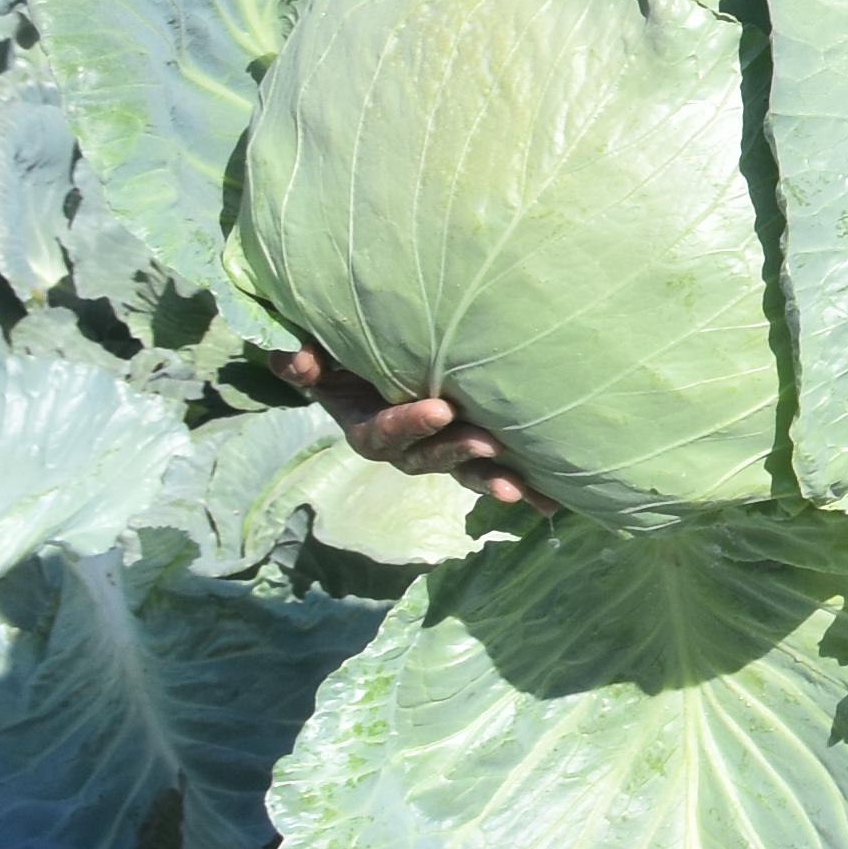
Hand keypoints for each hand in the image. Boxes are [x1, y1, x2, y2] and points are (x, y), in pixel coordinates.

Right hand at [296, 346, 539, 508]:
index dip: (408, 425)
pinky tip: (549, 499)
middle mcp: (402, 445)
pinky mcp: (467, 445)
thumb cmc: (341, 349)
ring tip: (517, 487)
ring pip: (461, 471)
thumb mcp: (315, 351)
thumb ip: (300, 357)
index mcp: (365, 424)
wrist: (368, 357)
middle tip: (487, 443)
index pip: (382, 434)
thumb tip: (298, 363)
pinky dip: (520, 485)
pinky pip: (490, 469)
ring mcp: (436, 448)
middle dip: (455, 453)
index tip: (440, 409)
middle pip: (425, 459)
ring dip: (489, 479)